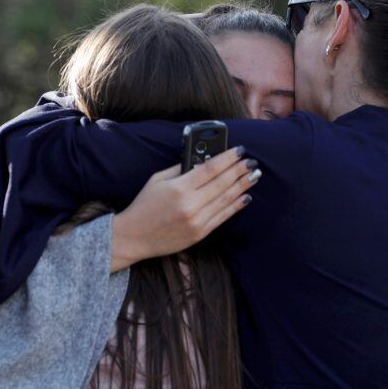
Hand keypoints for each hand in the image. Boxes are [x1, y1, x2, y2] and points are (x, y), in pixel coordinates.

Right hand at [109, 146, 260, 271]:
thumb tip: (204, 160)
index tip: (240, 151)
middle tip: (252, 162)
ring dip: (243, 186)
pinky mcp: (200, 233)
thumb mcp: (157, 180)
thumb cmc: (144, 205)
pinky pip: (222, 217)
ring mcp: (197, 220)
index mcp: (179, 187)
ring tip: (254, 176)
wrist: (133, 237)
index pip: (211, 168)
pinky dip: (236, 206)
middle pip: (223, 183)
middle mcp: (190, 204)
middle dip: (240, 170)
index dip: (229, 158)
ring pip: (226, 199)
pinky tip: (245, 196)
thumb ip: (181, 169)